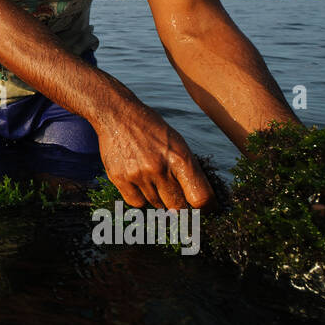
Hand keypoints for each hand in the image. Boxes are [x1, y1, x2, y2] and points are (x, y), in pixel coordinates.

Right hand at [96, 100, 214, 208]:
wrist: (118, 115)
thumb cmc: (152, 129)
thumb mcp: (177, 142)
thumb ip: (188, 170)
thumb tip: (197, 200)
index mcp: (180, 158)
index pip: (201, 197)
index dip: (207, 208)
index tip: (207, 209)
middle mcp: (159, 168)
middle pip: (178, 207)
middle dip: (181, 206)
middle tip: (179, 199)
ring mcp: (138, 175)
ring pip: (157, 205)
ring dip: (160, 199)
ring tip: (154, 181)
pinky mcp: (119, 179)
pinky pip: (137, 203)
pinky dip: (141, 198)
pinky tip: (140, 183)